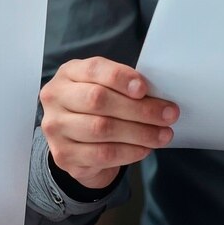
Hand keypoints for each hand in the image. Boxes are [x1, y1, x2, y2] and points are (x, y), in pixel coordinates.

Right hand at [39, 57, 177, 192]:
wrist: (75, 144)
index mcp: (68, 73)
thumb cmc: (95, 109)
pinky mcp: (63, 154)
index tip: (145, 89)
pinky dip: (129, 152)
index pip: (94, 69)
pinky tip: (145, 148)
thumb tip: (157, 97)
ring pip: (102, 129)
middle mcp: (55, 97)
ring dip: (140, 132)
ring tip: (163, 135)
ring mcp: (55, 127)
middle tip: (168, 115)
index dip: (120, 78)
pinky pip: (102, 154)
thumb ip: (123, 87)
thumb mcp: (104, 88)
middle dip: (139, 109)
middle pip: (99, 100)